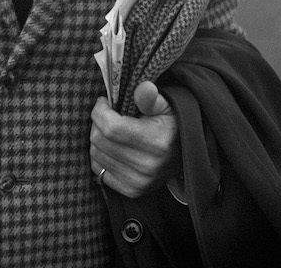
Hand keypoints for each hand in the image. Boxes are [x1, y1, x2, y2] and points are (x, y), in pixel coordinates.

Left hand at [90, 81, 180, 197]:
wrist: (185, 154)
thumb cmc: (170, 124)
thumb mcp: (166, 105)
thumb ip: (151, 97)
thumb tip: (144, 87)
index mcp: (156, 142)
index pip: (111, 127)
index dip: (100, 110)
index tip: (104, 102)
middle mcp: (146, 166)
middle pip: (99, 140)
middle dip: (97, 122)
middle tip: (106, 114)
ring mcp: (138, 182)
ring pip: (95, 154)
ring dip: (97, 138)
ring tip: (110, 130)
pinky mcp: (131, 191)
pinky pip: (98, 170)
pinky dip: (99, 156)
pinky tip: (112, 146)